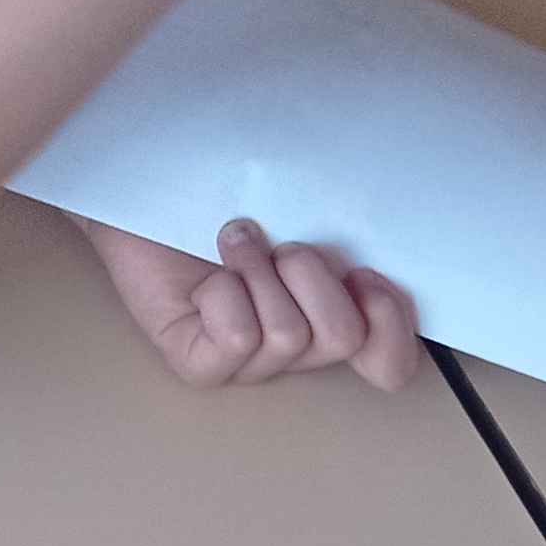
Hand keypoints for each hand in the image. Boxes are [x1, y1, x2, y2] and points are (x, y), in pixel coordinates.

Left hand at [75, 215, 423, 391]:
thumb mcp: (310, 209)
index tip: (366, 274)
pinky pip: (237, 336)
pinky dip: (227, 289)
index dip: (391, 326)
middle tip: (279, 247)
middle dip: (312, 274)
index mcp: (331, 316)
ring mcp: (244, 365)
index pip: (390, 364)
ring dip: (261, 271)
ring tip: (235, 247)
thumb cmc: (231, 194)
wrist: (153, 181)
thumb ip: (356, 244)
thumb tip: (387, 272)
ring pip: (289, 335)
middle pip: (341, 338)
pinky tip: (209, 272)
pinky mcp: (198, 363)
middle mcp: (292, 352)